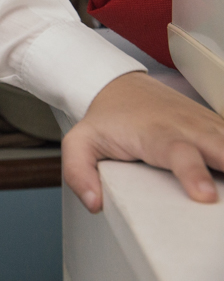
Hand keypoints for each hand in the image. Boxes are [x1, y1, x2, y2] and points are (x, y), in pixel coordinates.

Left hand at [62, 70, 223, 212]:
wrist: (118, 86)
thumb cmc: (105, 119)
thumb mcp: (79, 142)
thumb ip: (78, 173)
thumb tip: (94, 202)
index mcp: (154, 133)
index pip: (179, 153)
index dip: (194, 174)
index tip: (205, 195)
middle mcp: (185, 126)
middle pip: (219, 147)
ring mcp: (204, 123)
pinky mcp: (215, 125)